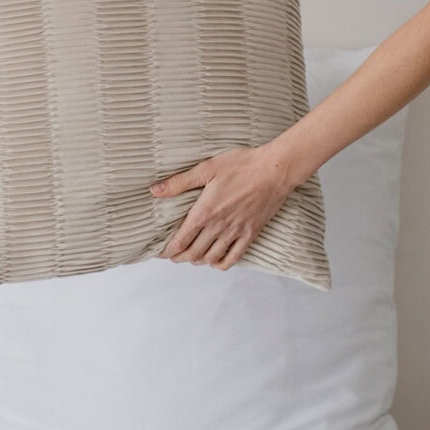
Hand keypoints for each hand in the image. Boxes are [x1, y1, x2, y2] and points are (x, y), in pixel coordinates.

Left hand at [151, 142, 296, 269]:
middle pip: (193, 253)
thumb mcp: (207, 168)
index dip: (168, 250)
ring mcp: (235, 232)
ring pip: (211, 257)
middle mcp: (218, 227)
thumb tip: (155, 190)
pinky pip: (234, 257)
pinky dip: (221, 263)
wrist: (274, 170)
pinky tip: (215, 260)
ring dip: (198, 260)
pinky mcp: (250, 234)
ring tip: (191, 257)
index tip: (161, 252)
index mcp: (205, 212)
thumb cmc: (241, 165)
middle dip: (180, 257)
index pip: (180, 241)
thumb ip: (180, 182)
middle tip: (173, 255)